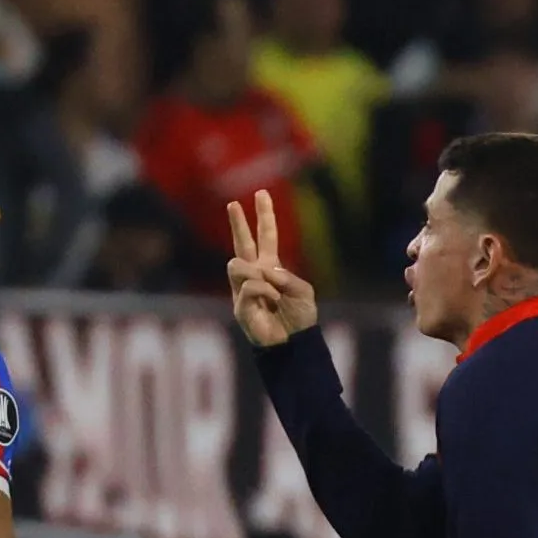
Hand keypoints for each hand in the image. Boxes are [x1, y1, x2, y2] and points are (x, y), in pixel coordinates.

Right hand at [226, 190, 317, 345]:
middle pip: (242, 243)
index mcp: (272, 267)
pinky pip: (248, 286)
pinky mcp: (239, 305)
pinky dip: (264, 291)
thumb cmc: (300, 319)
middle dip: (238, 223)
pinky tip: (271, 302)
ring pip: (237, 264)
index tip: (262, 194)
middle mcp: (255, 274)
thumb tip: (264, 270)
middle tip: (233, 203)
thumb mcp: (304, 292)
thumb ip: (287, 276)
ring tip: (273, 293)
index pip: (267, 236)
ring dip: (257, 274)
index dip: (265, 216)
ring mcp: (244, 289)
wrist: (294, 343)